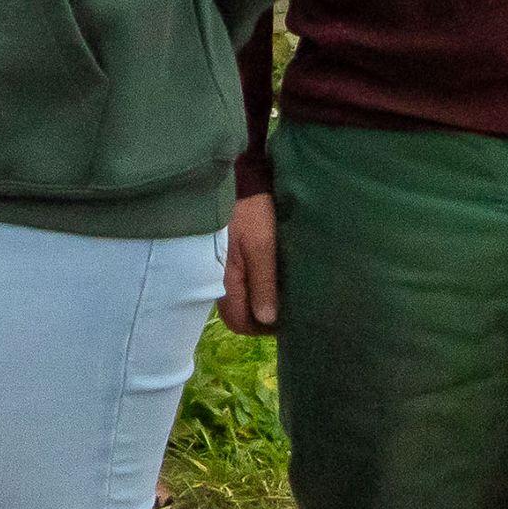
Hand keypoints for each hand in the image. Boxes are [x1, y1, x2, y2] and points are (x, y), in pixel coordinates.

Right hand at [224, 191, 280, 335]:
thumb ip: (263, 283)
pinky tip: (274, 278)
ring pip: (240, 300)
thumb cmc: (251, 212)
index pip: (239, 322)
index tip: (288, 319)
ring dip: (261, 301)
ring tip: (285, 292)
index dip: (263, 328)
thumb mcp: (262, 246)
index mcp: (223, 279)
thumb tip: (268, 318)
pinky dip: (256, 287)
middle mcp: (217, 279)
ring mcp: (220, 269)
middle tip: (290, 307)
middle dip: (263, 316)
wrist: (240, 180)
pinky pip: (240, 285)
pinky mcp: (226, 259)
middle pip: (239, 315)